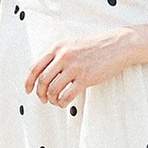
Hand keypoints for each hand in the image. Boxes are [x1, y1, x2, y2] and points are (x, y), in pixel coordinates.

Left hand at [23, 29, 146, 106]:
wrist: (119, 44)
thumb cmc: (96, 46)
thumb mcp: (72, 45)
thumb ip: (58, 56)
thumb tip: (44, 73)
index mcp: (57, 48)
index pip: (35, 68)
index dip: (28, 82)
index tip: (28, 90)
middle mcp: (63, 57)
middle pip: (42, 81)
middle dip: (40, 94)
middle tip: (43, 99)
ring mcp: (74, 67)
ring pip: (52, 89)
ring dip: (51, 99)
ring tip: (56, 101)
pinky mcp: (86, 78)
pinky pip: (66, 95)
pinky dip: (62, 102)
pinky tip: (64, 103)